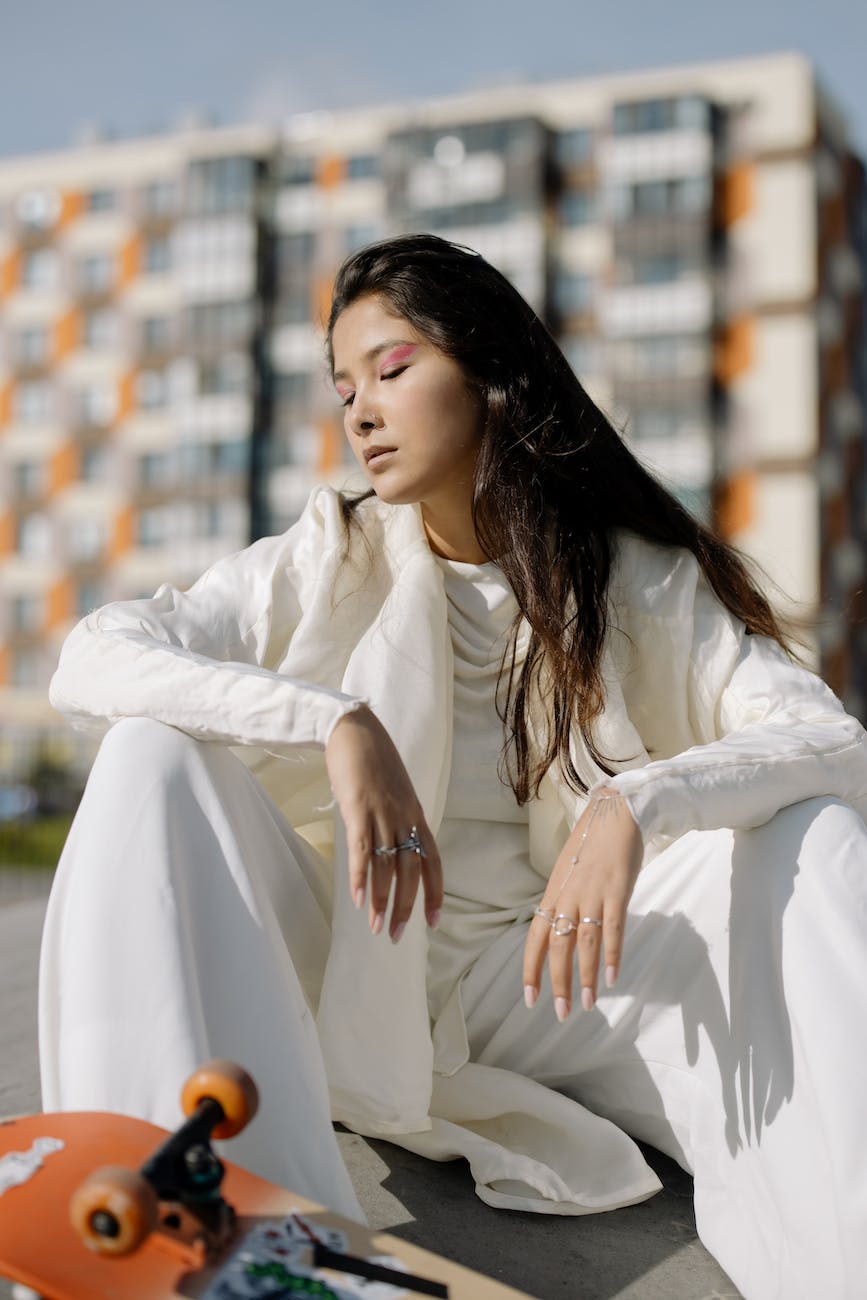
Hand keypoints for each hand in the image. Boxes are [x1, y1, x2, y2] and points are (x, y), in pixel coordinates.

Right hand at [325, 705, 442, 940]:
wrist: (355, 728)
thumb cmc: (372, 760)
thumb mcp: (394, 792)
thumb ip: (396, 819)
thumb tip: (391, 846)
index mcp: (416, 814)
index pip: (433, 861)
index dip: (434, 893)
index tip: (433, 922)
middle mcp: (404, 817)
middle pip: (411, 871)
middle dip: (406, 907)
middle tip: (397, 936)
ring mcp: (382, 813)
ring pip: (387, 866)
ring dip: (382, 901)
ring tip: (377, 928)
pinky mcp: (358, 808)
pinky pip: (362, 850)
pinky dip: (361, 877)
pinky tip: (359, 901)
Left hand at [522, 789, 642, 1019]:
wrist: (615, 812)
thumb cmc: (593, 845)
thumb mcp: (569, 874)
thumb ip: (565, 903)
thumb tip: (562, 933)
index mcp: (553, 894)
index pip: (536, 938)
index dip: (531, 970)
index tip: (530, 999)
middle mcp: (567, 897)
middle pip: (557, 947)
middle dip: (557, 983)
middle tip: (560, 1013)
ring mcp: (592, 894)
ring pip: (583, 943)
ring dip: (584, 976)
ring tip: (587, 1005)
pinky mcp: (617, 890)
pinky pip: (613, 928)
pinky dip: (612, 954)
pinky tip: (612, 978)